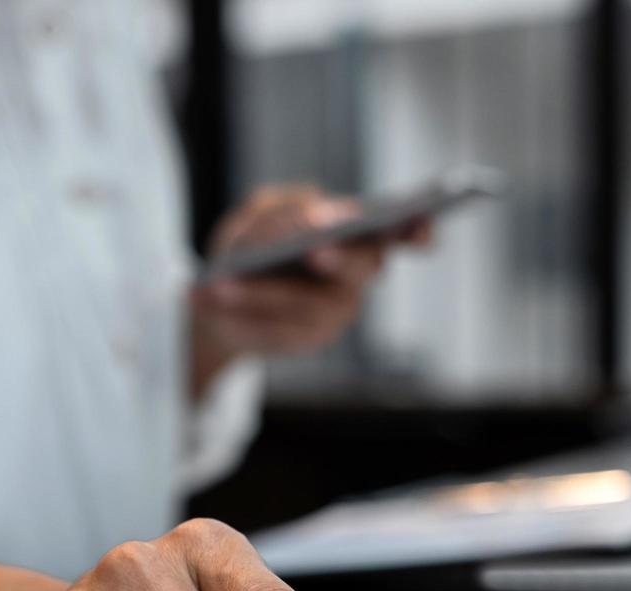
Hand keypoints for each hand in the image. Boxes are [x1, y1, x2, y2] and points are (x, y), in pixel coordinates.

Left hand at [188, 184, 430, 397]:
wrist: (218, 298)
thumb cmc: (250, 248)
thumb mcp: (255, 217)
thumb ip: (281, 210)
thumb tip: (312, 211)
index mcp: (354, 237)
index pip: (399, 234)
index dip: (416, 230)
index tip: (420, 223)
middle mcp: (355, 278)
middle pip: (363, 266)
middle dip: (341, 258)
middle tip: (316, 249)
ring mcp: (334, 314)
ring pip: (308, 305)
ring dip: (262, 292)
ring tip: (223, 281)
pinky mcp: (305, 340)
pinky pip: (277, 329)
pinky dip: (241, 312)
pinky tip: (210, 296)